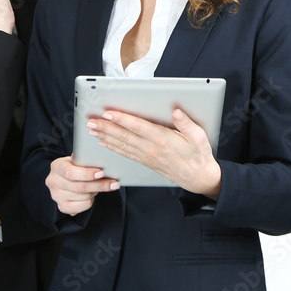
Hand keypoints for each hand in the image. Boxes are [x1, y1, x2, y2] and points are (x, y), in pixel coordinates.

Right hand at [46, 156, 119, 216]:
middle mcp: (53, 181)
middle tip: (114, 183)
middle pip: (80, 187)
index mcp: (56, 166)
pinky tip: (92, 194)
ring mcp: (56, 196)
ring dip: (96, 191)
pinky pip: (83, 205)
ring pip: (84, 196)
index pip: (70, 172)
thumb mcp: (77, 160)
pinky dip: (91, 201)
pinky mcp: (62, 207)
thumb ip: (84, 159)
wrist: (65, 178)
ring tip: (100, 185)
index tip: (101, 173)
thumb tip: (99, 160)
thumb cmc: (75, 167)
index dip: (87, 174)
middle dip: (99, 185)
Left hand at [89, 109, 221, 198]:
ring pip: (122, 145)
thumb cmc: (198, 155)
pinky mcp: (146, 162)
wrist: (198, 178)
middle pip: (124, 136)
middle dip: (105, 128)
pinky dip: (113, 147)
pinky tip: (104, 143)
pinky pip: (126, 154)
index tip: (108, 112)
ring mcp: (147, 157)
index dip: (121, 119)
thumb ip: (186, 123)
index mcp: (163, 139)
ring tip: (92, 130)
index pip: (137, 127)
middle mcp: (151, 149)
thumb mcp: (199, 137)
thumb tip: (176, 111)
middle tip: (91, 121)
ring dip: (105, 137)